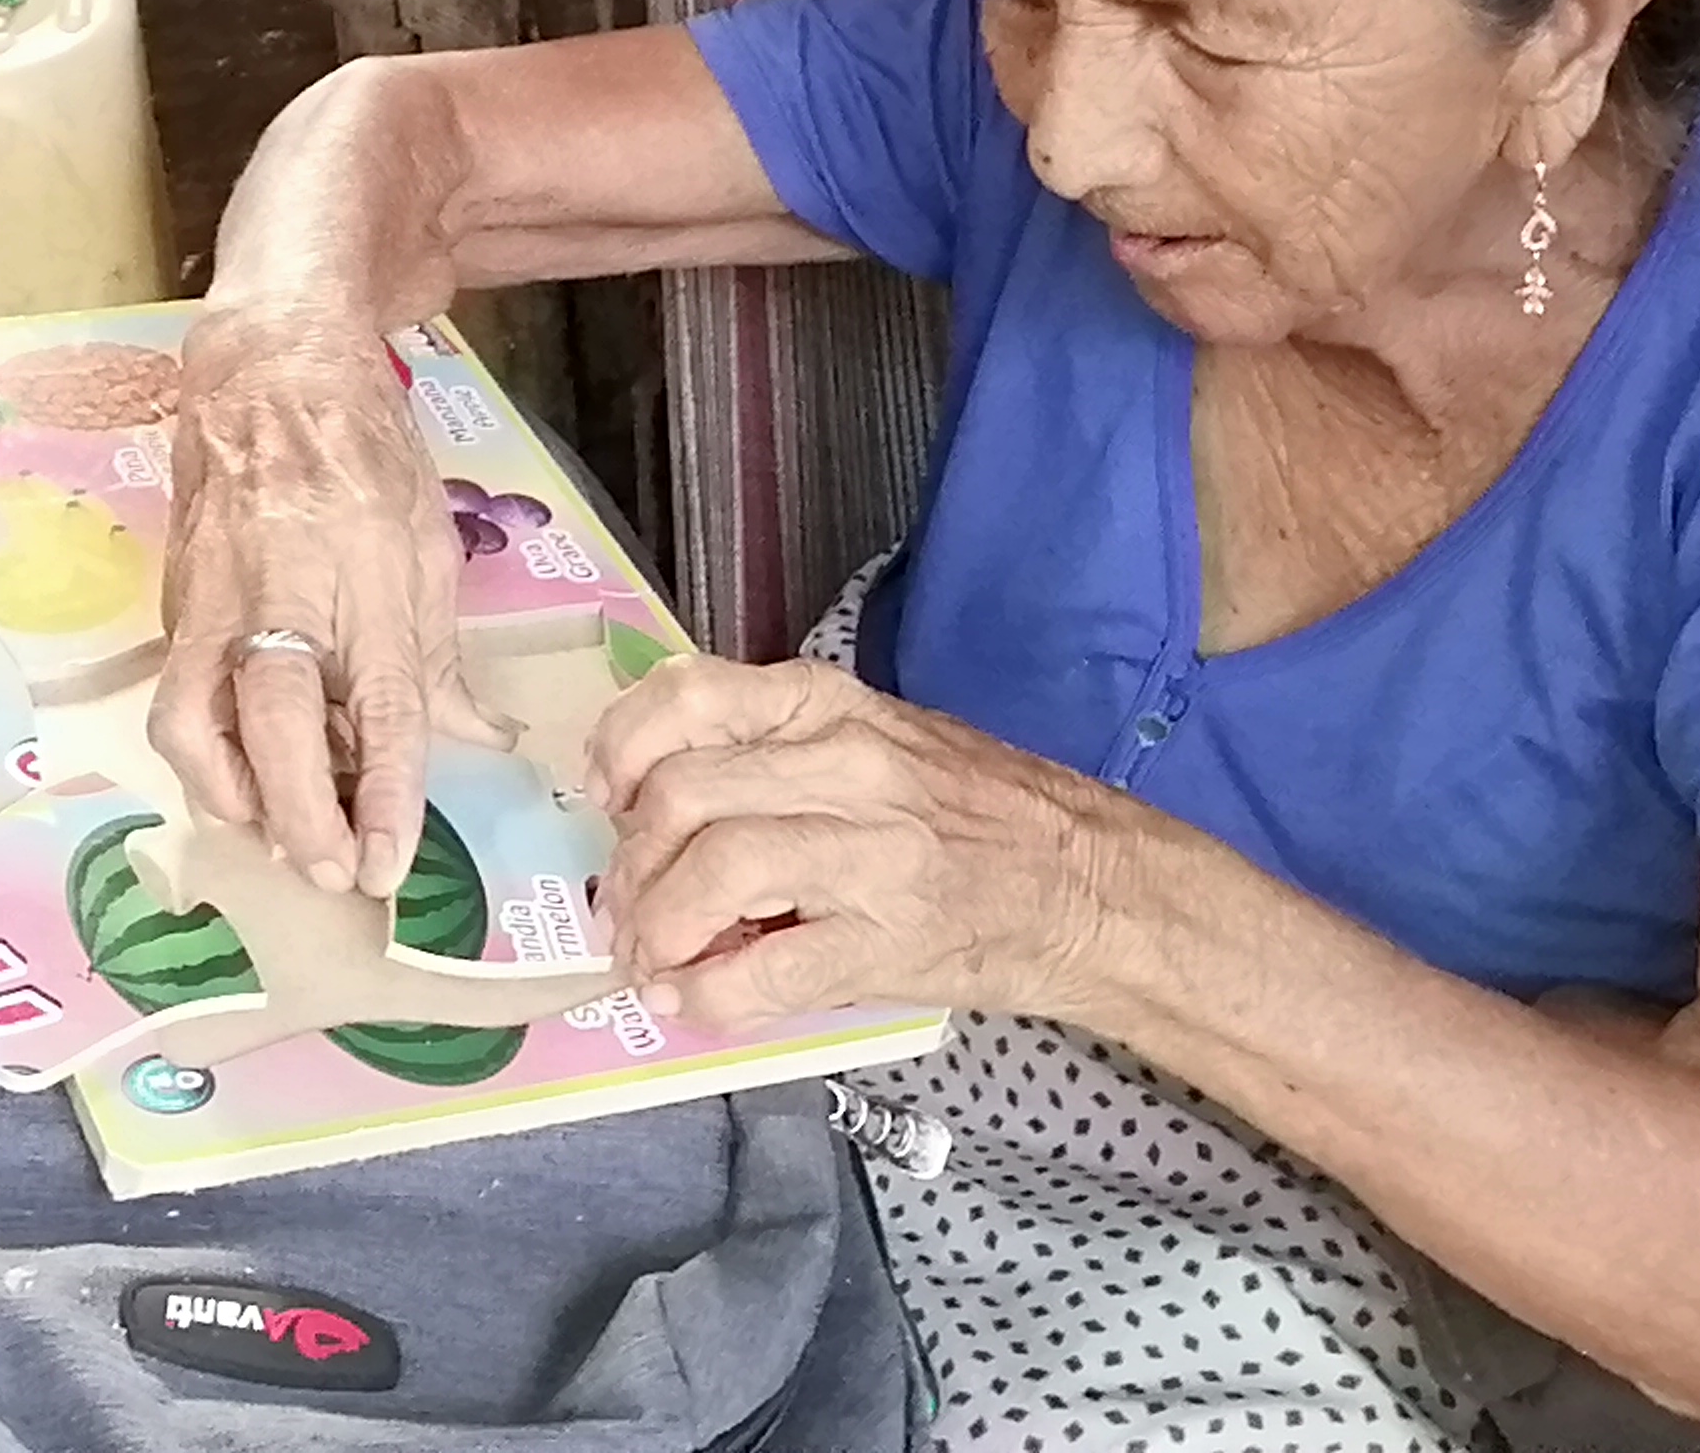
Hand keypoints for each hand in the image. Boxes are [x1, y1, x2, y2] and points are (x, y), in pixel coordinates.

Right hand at [148, 303, 511, 898]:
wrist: (270, 361)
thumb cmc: (363, 444)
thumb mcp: (428, 538)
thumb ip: (440, 651)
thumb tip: (481, 738)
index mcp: (365, 574)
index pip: (382, 708)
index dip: (388, 797)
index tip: (389, 865)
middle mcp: (283, 590)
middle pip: (276, 724)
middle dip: (300, 816)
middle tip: (334, 874)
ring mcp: (216, 594)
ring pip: (192, 720)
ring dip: (230, 798)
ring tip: (275, 834)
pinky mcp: (175, 598)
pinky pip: (178, 694)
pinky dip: (203, 752)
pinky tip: (240, 777)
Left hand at [591, 655, 1130, 1026]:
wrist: (1093, 889)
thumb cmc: (980, 814)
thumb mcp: (879, 740)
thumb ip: (778, 754)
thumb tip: (661, 806)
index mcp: (831, 708)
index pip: (691, 697)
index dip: (622, 749)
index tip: (606, 796)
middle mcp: (844, 766)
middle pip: (683, 796)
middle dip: (630, 863)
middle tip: (624, 905)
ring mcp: (868, 855)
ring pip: (713, 873)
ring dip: (657, 928)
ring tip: (650, 959)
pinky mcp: (886, 943)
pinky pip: (763, 970)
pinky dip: (706, 995)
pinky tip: (689, 1003)